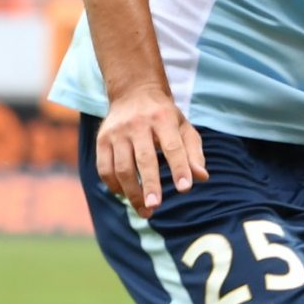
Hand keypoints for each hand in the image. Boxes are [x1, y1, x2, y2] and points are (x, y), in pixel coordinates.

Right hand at [96, 85, 206, 217]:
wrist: (134, 93)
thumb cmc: (165, 117)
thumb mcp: (184, 128)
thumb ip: (194, 153)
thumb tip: (202, 177)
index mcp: (163, 119)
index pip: (172, 147)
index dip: (179, 168)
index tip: (185, 188)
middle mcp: (138, 124)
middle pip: (144, 159)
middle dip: (149, 185)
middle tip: (155, 207)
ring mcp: (117, 132)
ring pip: (121, 167)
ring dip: (131, 192)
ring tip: (145, 210)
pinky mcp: (101, 140)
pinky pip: (105, 168)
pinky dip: (114, 185)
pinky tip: (126, 195)